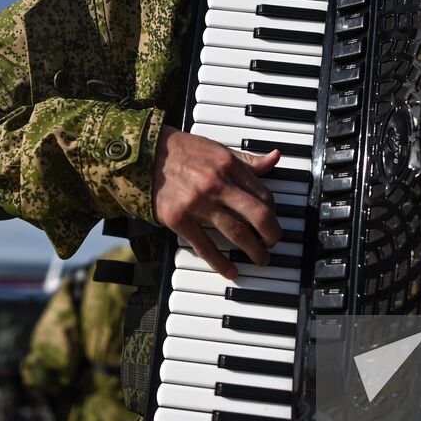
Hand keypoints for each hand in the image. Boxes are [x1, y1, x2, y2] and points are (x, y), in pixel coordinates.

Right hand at [151, 126, 282, 278]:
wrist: (145, 155)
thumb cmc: (183, 151)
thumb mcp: (218, 149)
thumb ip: (247, 160)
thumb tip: (275, 158)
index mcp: (228, 164)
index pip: (263, 194)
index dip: (273, 211)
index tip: (272, 220)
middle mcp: (216, 183)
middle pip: (257, 215)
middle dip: (272, 234)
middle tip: (274, 243)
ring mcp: (198, 203)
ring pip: (236, 233)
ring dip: (254, 250)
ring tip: (261, 258)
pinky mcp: (179, 220)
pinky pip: (205, 247)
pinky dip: (221, 262)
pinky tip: (232, 271)